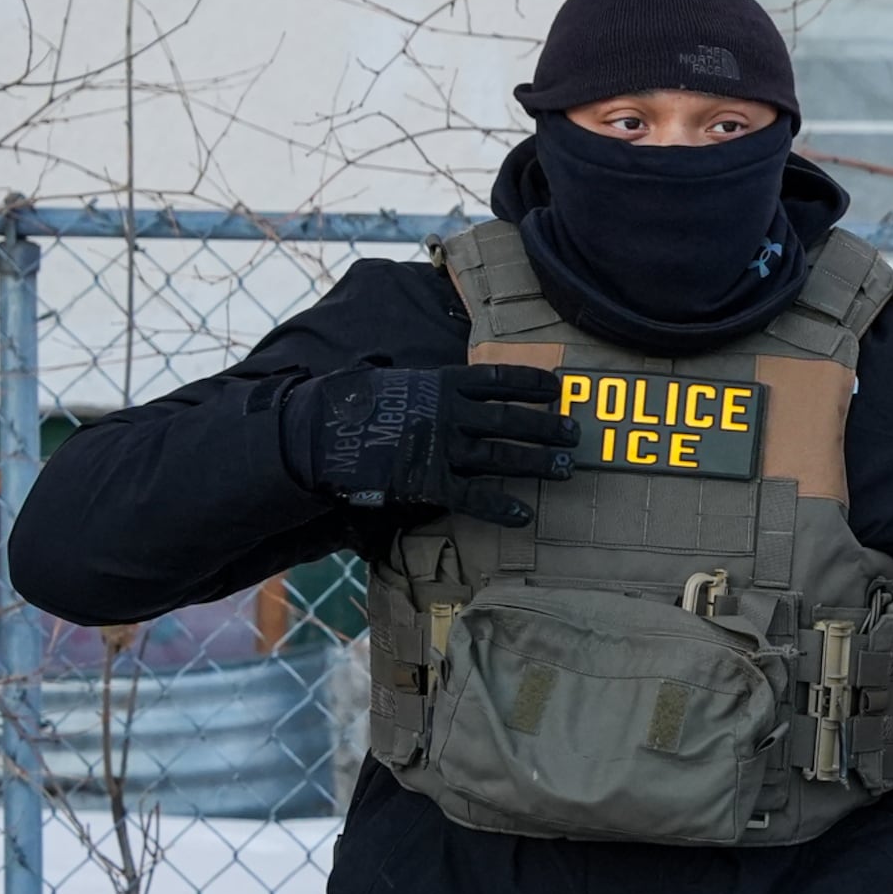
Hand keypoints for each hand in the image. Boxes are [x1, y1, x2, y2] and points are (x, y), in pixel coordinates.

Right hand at [284, 363, 579, 525]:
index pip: (498, 378)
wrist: (318, 433)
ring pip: (502, 456)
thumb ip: (423, 383)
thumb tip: (436, 379)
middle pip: (511, 419)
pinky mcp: (429, 482)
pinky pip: (473, 497)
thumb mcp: (392, 378)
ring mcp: (441, 448)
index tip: (556, 387)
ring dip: (537, 462)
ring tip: (565, 468)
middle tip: (573, 434)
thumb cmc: (352, 404)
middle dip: (546, 426)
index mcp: (441, 383)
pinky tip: (523, 515)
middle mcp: (449, 413)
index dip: (531, 383)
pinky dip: (500, 507)